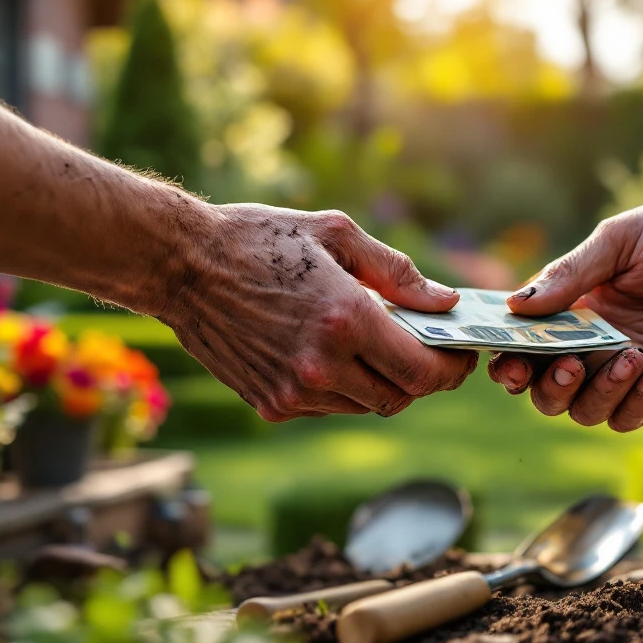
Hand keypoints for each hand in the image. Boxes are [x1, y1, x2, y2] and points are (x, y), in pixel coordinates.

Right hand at [159, 206, 477, 420]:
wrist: (180, 264)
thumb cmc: (260, 238)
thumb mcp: (336, 234)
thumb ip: (398, 272)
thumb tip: (444, 302)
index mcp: (346, 321)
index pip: (422, 371)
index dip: (451, 370)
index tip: (461, 356)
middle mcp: (322, 366)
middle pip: (400, 396)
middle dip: (423, 378)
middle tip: (430, 353)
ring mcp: (293, 392)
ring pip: (365, 406)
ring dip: (383, 382)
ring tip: (379, 347)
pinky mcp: (271, 404)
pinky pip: (328, 407)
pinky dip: (344, 388)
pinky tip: (335, 355)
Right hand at [488, 197, 642, 430]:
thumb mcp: (620, 240)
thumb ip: (571, 273)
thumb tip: (516, 306)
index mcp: (577, 312)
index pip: (529, 350)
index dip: (511, 365)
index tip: (509, 366)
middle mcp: (600, 347)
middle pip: (553, 394)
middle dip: (551, 390)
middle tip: (570, 367)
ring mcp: (637, 371)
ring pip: (594, 412)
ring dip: (601, 395)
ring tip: (631, 357)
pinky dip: (642, 403)